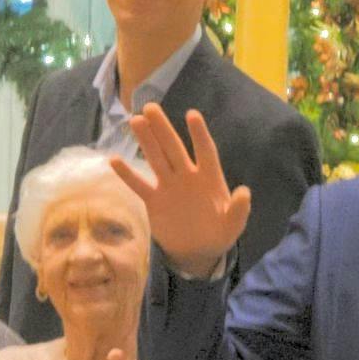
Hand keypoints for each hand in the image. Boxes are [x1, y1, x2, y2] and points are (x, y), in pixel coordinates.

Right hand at [123, 103, 256, 275]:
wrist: (198, 251)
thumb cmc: (219, 234)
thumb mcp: (232, 225)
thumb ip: (238, 210)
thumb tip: (244, 192)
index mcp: (209, 178)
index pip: (205, 151)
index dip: (199, 134)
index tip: (192, 114)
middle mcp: (187, 176)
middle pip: (174, 148)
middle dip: (162, 128)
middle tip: (150, 107)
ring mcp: (169, 187)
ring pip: (156, 159)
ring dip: (146, 141)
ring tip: (135, 120)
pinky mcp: (154, 201)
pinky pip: (139, 185)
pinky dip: (127, 174)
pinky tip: (114, 159)